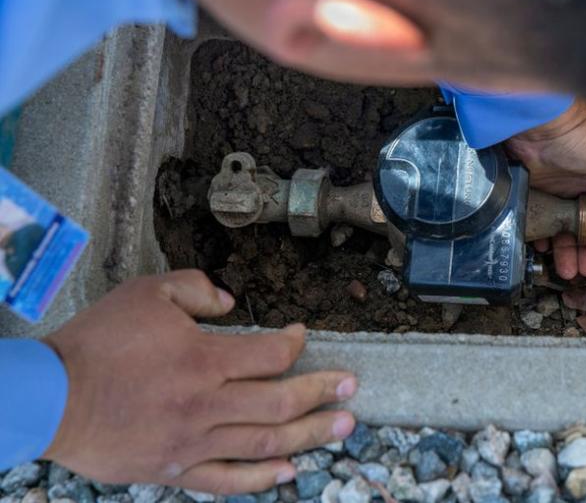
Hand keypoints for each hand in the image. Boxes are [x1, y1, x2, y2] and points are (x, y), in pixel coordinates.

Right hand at [42, 270, 356, 493]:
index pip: (270, 354)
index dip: (295, 343)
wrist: (50, 398)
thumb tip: (229, 301)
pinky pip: (227, 480)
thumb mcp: (147, 292)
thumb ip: (196, 288)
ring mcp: (193, 442)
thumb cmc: (99, 341)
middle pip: (280, 402)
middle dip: (322, 392)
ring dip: (309, 435)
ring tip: (343, 427)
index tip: (302, 334)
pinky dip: (261, 479)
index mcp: (204, 358)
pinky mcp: (174, 469)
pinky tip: (290, 472)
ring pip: (264, 443)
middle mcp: (206, 404)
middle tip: (351, 387)